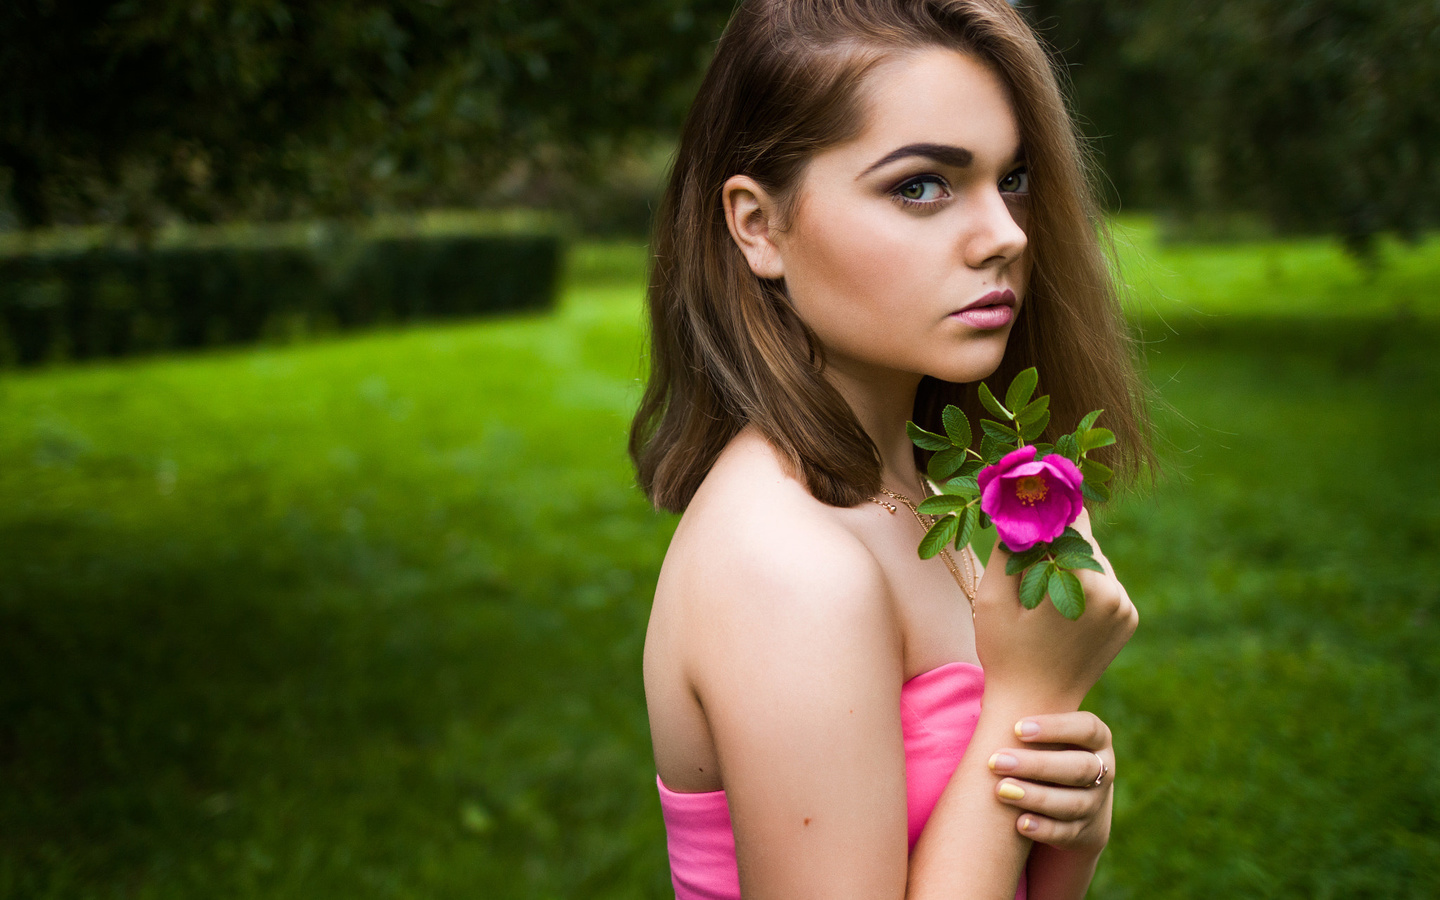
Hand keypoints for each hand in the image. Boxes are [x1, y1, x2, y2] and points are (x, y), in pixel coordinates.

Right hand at [973, 508, 1137, 709]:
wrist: (1035, 704)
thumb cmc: (1004, 651)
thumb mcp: (993, 596)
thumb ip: (1010, 546)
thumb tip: (1022, 507)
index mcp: (1081, 580)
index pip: (1070, 519)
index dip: (1046, 515)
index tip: (1027, 520)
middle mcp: (1113, 590)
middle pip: (1083, 540)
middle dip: (1055, 544)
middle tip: (1027, 565)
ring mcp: (1125, 606)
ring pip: (1095, 560)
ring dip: (1071, 565)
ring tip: (1041, 594)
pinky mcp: (1129, 619)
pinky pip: (1106, 584)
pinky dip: (1085, 586)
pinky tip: (1061, 609)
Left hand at [987, 711, 1114, 853]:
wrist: (1074, 797)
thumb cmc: (1048, 749)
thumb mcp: (1047, 732)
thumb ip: (1028, 714)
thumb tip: (987, 698)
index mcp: (1097, 739)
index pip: (1087, 728)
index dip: (1055, 728)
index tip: (1017, 728)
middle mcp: (1104, 770)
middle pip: (1079, 768)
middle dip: (1037, 765)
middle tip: (996, 761)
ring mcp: (1096, 803)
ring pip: (1072, 802)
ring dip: (1036, 797)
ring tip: (1000, 790)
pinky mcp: (1085, 832)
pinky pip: (1067, 833)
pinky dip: (1044, 828)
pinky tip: (1019, 823)